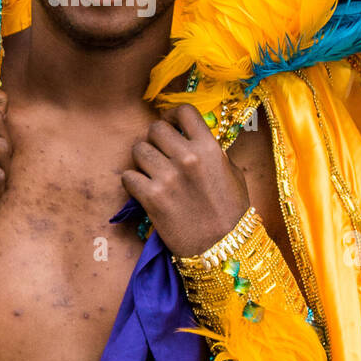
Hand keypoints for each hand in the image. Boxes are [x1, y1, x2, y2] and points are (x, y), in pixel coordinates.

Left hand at [121, 104, 249, 257]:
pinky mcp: (152, 198)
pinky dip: (132, 182)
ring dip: (142, 160)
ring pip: (138, 150)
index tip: (171, 125)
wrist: (223, 249)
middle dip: (154, 139)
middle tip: (159, 153)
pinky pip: (128, 176)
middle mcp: (188, 158)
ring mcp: (168, 178)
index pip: (184, 111)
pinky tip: (144, 190)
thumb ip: (212, 152)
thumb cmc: (231, 213)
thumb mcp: (233, 174)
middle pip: (155, 128)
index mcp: (210, 148)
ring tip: (151, 172)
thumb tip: (193, 139)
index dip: (173, 116)